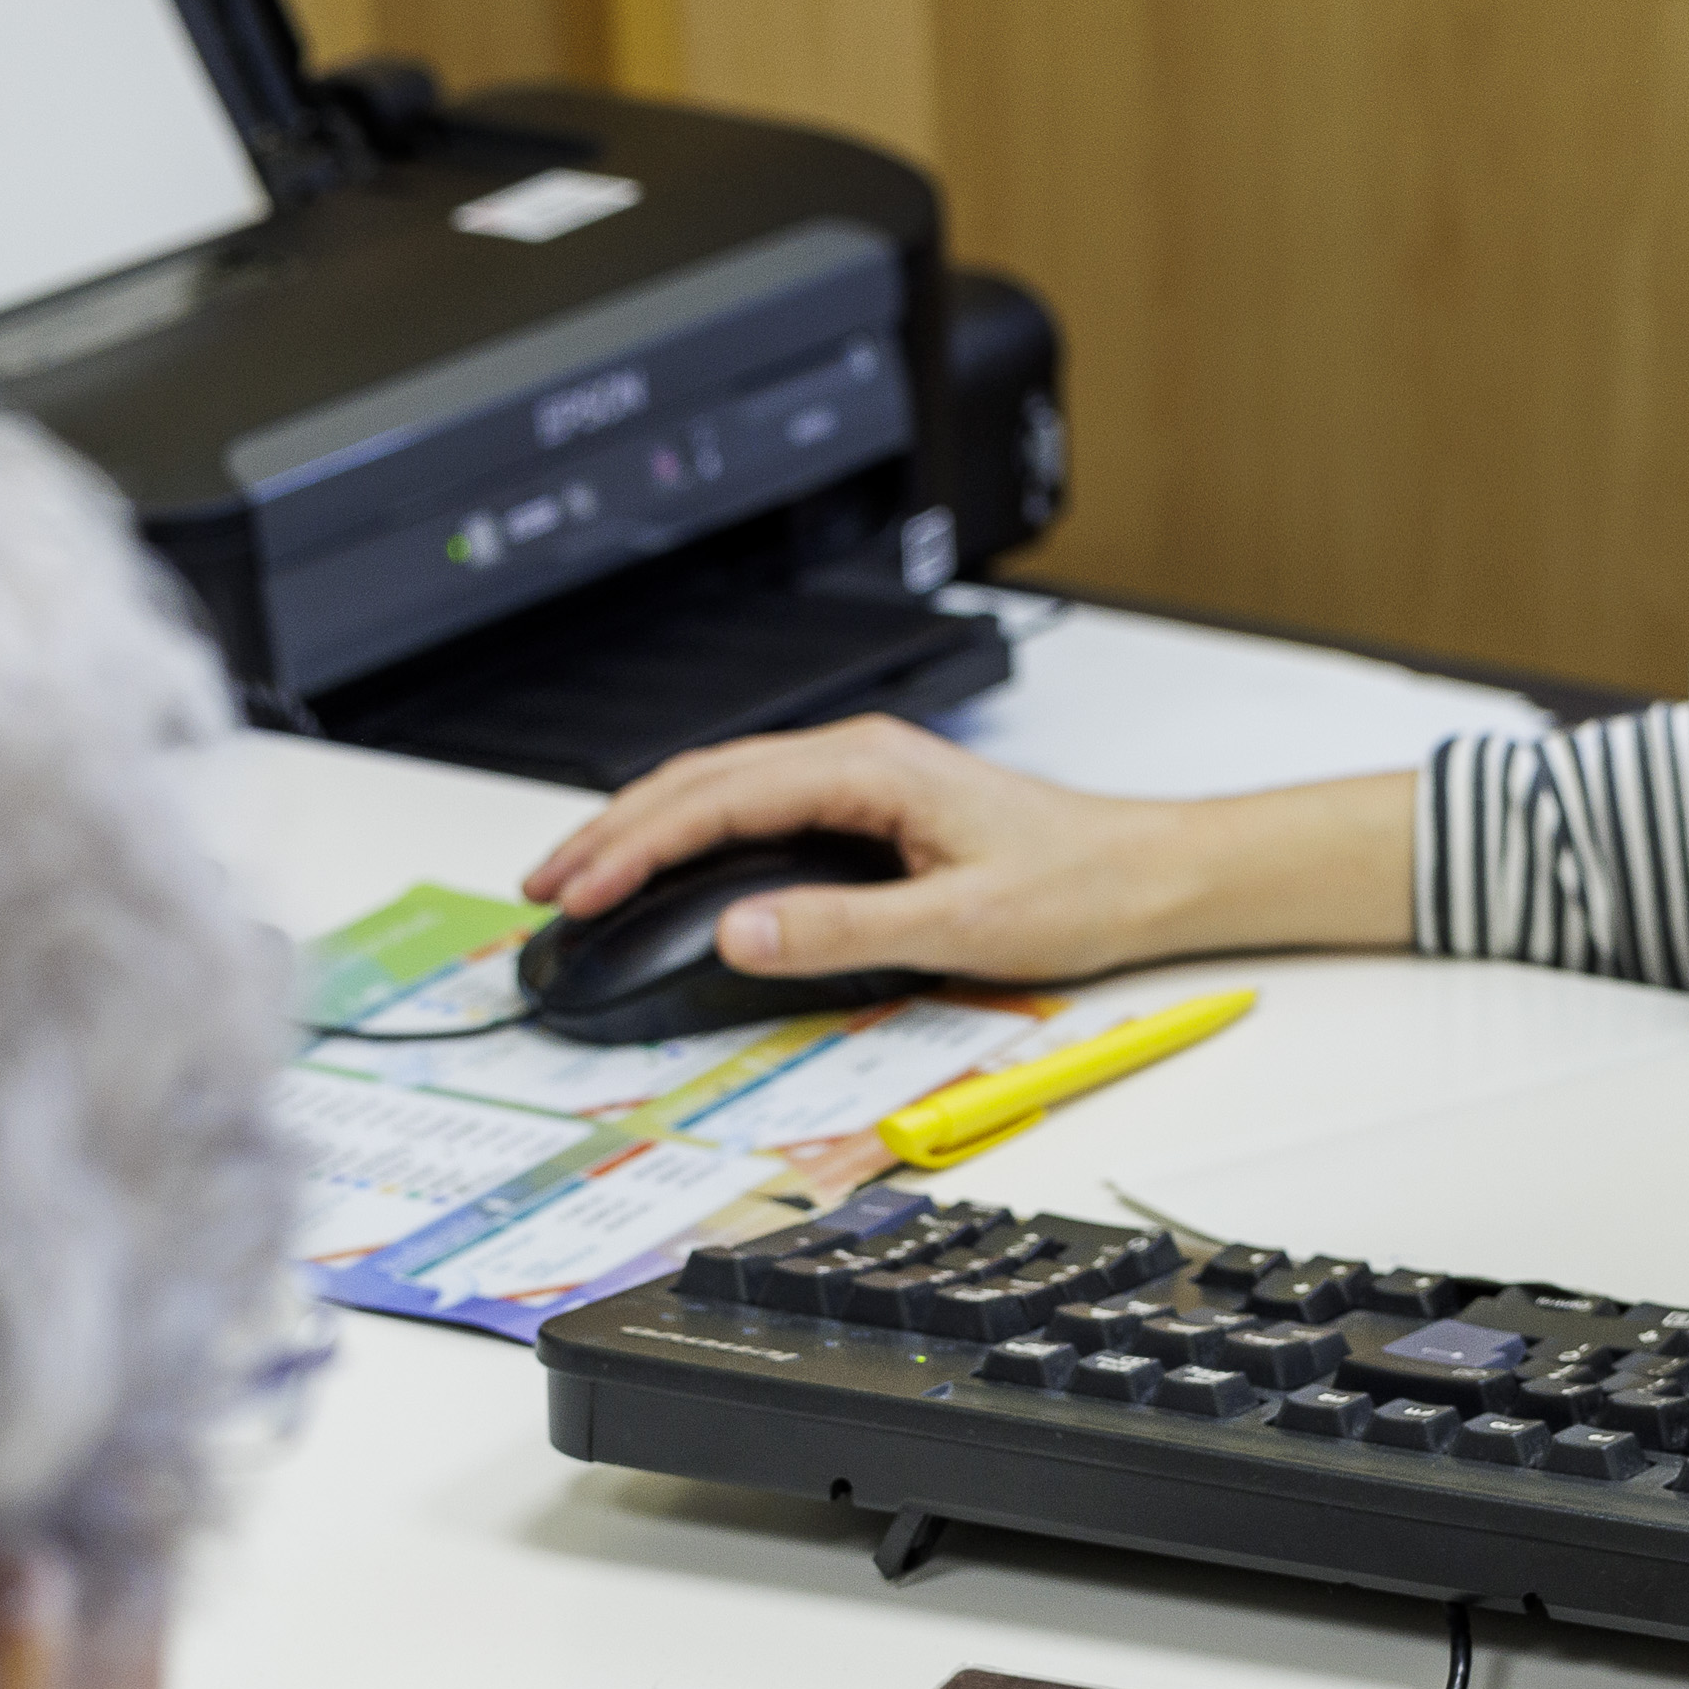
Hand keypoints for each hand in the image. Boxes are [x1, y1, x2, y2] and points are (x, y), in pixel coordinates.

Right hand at [523, 718, 1400, 987]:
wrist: (1144, 873)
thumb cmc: (1073, 887)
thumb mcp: (957, 925)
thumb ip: (841, 928)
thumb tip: (739, 933)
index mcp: (868, 768)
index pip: (717, 798)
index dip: (634, 845)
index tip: (577, 889)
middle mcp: (856, 755)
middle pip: (700, 779)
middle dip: (612, 831)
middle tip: (545, 886)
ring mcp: (859, 773)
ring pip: (719, 784)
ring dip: (644, 826)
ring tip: (579, 874)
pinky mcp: (867, 799)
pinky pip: (753, 802)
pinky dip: (691, 830)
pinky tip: (666, 862)